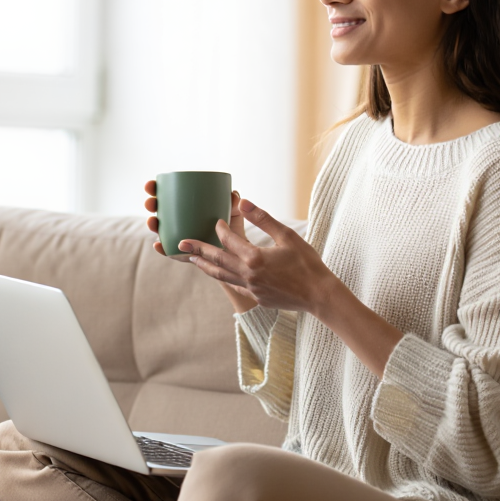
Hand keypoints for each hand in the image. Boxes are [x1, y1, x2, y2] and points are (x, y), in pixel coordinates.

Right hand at [143, 179, 245, 257]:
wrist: (236, 254)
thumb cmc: (231, 230)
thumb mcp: (233, 214)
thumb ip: (233, 204)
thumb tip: (233, 194)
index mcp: (188, 208)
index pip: (168, 195)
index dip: (156, 189)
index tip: (151, 185)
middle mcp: (180, 221)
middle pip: (161, 210)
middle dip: (151, 204)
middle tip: (151, 202)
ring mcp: (179, 236)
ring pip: (161, 229)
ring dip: (153, 224)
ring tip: (152, 221)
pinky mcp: (182, 252)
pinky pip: (169, 250)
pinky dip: (162, 248)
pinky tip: (158, 245)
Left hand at [179, 199, 340, 315]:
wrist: (319, 295)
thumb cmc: (307, 263)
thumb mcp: (286, 236)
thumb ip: (263, 218)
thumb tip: (242, 202)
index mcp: (255, 258)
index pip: (228, 241)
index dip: (220, 229)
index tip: (216, 222)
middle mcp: (248, 275)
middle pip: (216, 260)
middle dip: (197, 250)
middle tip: (180, 243)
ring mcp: (251, 289)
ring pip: (221, 276)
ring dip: (205, 266)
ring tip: (192, 260)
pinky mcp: (258, 298)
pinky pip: (235, 286)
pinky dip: (224, 278)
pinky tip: (220, 275)